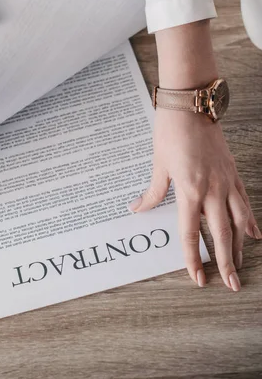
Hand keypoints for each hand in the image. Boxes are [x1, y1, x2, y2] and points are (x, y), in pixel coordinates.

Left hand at [129, 108, 260, 289]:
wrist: (191, 105)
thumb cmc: (171, 131)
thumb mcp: (158, 163)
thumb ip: (153, 191)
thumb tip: (137, 208)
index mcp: (190, 190)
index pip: (191, 233)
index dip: (193, 258)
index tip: (198, 278)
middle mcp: (212, 189)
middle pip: (221, 234)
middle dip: (227, 262)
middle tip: (233, 284)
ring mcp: (226, 181)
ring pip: (239, 222)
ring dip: (240, 246)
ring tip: (241, 265)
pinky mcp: (232, 172)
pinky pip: (244, 201)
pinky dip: (250, 219)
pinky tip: (254, 233)